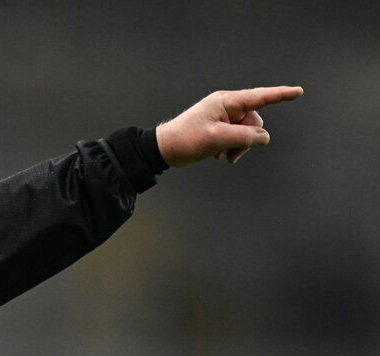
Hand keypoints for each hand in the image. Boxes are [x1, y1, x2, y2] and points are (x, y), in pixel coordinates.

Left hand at [155, 86, 303, 166]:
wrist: (165, 149)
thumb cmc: (186, 140)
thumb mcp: (217, 139)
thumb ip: (243, 137)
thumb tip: (264, 137)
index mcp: (226, 102)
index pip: (259, 97)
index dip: (280, 95)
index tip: (298, 92)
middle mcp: (226, 106)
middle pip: (254, 121)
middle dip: (247, 139)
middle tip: (230, 155)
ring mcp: (223, 117)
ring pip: (247, 132)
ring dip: (238, 147)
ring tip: (221, 156)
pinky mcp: (220, 128)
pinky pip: (237, 137)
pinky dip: (232, 147)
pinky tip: (218, 155)